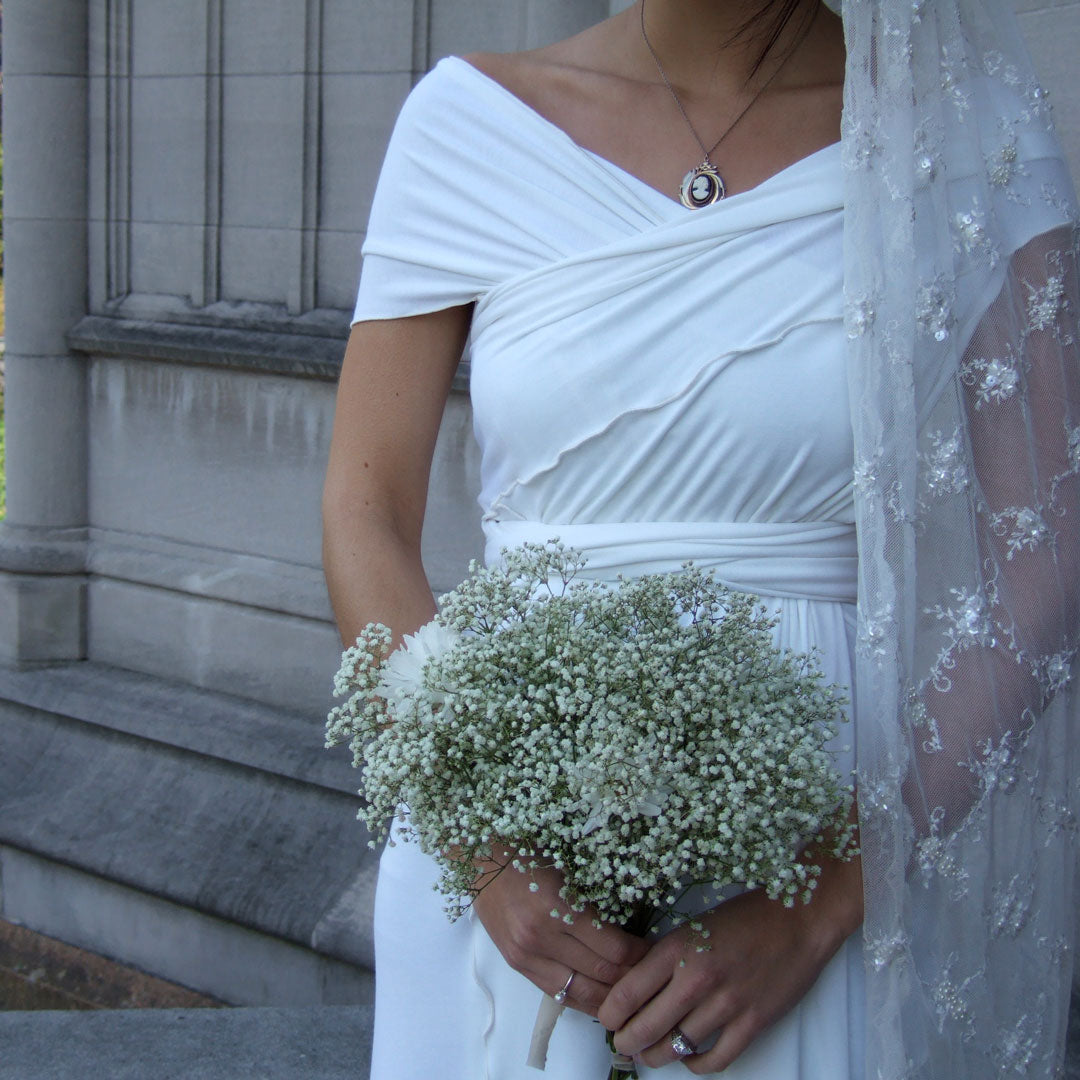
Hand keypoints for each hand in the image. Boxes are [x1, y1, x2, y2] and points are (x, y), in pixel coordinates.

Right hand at [472, 855, 649, 1017]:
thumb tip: (630, 928)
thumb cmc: (528, 853)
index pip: (612, 948)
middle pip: (601, 973)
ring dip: (610, 996)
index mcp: (558, 907)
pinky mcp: (517, 965)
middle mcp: (542, 938)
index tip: (653, 948)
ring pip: (581, 992)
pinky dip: (582, 1001)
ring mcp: (527, 955)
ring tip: (631, 993)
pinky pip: (557, 994)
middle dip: (631, 977)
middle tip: (650, 973)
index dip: (639, 954)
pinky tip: (600, 1000)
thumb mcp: (567, 869)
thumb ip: (594, 901)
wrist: (481, 859)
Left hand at [598, 853, 862, 1071]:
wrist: (798, 918)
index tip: (607, 1019)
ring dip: (657, 1056)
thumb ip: (666, 957)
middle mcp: (697, 979)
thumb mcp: (694, 927)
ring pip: (677, 1047)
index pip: (627, 993)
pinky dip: (696, 1065)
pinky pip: (716, 1059)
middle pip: (646, 1028)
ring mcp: (726, 1004)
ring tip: (649, 1053)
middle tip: (623, 1042)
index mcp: (677, 948)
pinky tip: (688, 1059)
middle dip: (627, 1041)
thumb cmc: (744, 917)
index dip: (610, 1014)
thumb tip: (634, 985)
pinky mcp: (753, 1023)